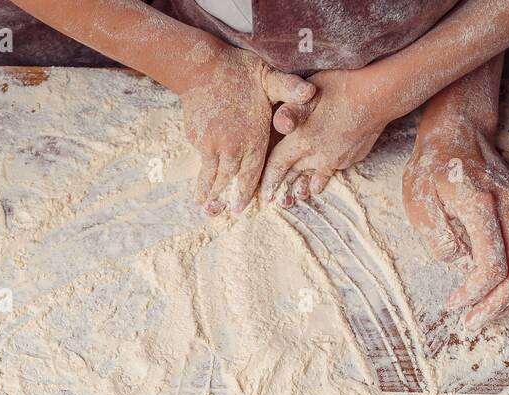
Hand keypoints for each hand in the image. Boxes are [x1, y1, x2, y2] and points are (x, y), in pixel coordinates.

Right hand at [180, 45, 313, 214]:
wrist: (202, 67)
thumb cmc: (239, 71)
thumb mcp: (270, 78)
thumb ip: (290, 89)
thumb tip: (311, 92)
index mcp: (254, 137)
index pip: (252, 174)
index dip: (247, 193)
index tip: (241, 207)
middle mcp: (232, 146)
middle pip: (229, 180)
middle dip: (225, 198)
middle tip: (224, 212)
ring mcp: (212, 145)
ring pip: (212, 176)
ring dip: (208, 193)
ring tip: (205, 206)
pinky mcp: (197, 140)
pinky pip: (202, 162)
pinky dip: (201, 176)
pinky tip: (200, 186)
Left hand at [262, 69, 386, 204]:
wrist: (382, 94)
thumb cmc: (344, 85)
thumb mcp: (312, 91)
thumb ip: (291, 109)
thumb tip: (279, 124)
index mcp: (304, 140)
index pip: (279, 165)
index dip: (269, 180)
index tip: (263, 194)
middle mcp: (319, 156)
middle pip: (294, 177)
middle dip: (283, 189)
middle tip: (276, 201)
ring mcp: (337, 160)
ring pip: (315, 181)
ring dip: (304, 188)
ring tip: (298, 195)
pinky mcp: (352, 159)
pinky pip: (332, 171)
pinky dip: (323, 175)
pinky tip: (321, 176)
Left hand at [402, 119, 508, 330]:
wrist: (458, 131)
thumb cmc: (433, 167)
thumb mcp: (418, 203)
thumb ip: (438, 239)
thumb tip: (460, 267)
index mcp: (482, 204)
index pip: (490, 265)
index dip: (472, 294)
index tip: (452, 305)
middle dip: (495, 305)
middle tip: (471, 323)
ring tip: (489, 313)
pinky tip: (504, 293)